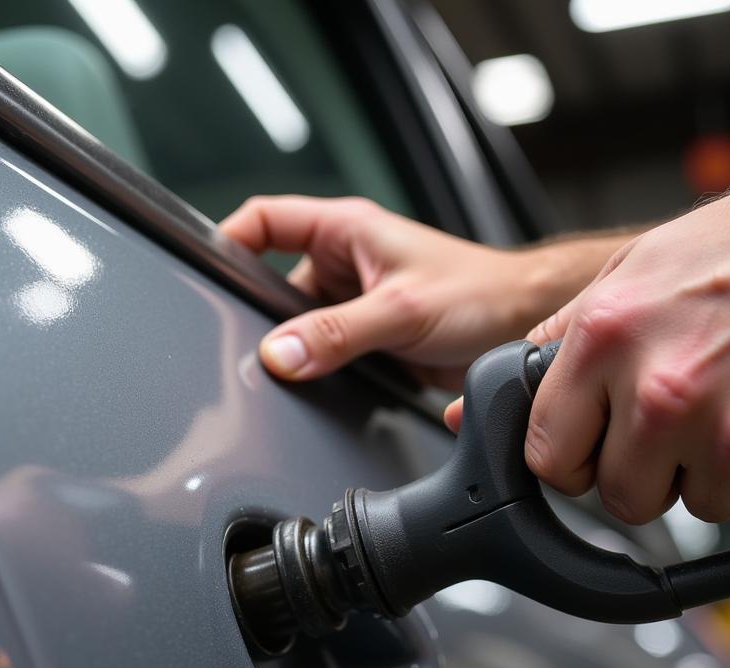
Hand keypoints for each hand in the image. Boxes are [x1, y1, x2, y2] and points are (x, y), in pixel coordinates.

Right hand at [221, 195, 622, 389]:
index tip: (207, 276)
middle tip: (250, 346)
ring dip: (295, 350)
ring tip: (295, 370)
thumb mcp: (401, 311)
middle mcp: (344, 263)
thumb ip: (338, 333)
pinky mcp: (365, 340)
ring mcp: (353, 303)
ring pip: (297, 326)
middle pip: (272, 283)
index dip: (229, 241)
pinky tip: (319, 386)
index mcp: (345, 230)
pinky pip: (322, 354)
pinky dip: (316, 371)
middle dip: (262, 317)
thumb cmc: (481, 294)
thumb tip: (281, 354)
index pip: (264, 219)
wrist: (522, 327)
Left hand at [516, 134, 729, 524]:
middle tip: (666, 423)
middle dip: (638, 472)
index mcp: (606, 344)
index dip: (567, 458)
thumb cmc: (728, 252)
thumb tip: (469, 412)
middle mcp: (666, 392)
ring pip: (696, 506)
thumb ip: (548, 353)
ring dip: (704, 471)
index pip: (548, 460)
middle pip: (622, 501)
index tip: (587, 445)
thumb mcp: (616, 283)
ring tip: (724, 404)